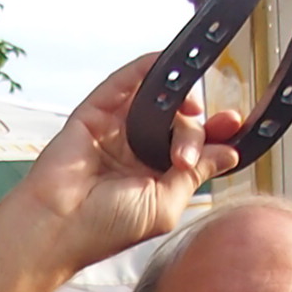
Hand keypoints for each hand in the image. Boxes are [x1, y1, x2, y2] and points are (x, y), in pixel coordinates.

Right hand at [0, 53, 245, 291]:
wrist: (58, 226)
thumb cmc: (105, 228)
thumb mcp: (165, 204)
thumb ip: (196, 174)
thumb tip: (229, 153)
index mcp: (155, 179)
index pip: (192, 149)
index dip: (215, 134)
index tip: (234, 124)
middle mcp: (137, 153)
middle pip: (179, 123)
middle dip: (194, 130)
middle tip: (190, 148)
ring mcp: (115, 132)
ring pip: (156, 102)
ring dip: (177, 99)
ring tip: (188, 110)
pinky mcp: (94, 114)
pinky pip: (123, 83)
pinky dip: (145, 68)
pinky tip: (165, 63)